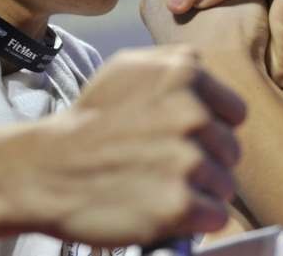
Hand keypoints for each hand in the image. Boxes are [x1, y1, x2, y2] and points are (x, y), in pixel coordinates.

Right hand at [0, 46, 245, 253]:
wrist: (48, 169)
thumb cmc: (90, 120)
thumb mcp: (129, 66)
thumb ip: (177, 63)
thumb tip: (211, 73)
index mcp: (185, 73)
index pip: (235, 113)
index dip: (212, 128)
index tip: (184, 138)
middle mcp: (192, 112)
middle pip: (231, 150)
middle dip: (205, 161)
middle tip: (163, 164)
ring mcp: (187, 159)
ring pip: (224, 184)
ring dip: (199, 191)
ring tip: (159, 186)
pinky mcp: (179, 204)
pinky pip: (214, 216)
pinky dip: (194, 219)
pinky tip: (163, 208)